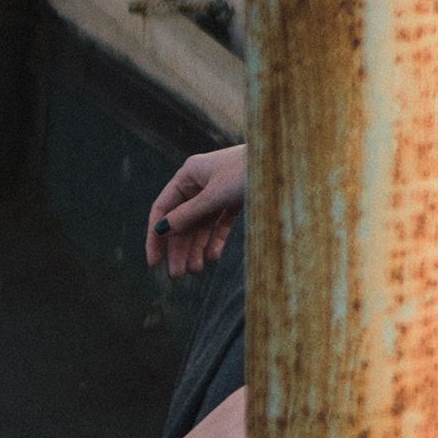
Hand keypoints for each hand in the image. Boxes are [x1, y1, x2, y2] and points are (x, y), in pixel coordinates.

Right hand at [147, 143, 244, 274]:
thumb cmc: (248, 171)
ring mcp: (218, 190)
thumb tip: (161, 230)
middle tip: (177, 275)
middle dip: (179, 248)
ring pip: (201, 224)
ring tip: (196, 270)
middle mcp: (200, 182)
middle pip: (182, 220)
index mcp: (189, 174)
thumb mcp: (215, 195)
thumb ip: (188, 214)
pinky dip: (216, 239)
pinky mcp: (235, 198)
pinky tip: (212, 256)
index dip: (155, 236)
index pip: (163, 209)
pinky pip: (220, 222)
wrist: (284, 163)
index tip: (153, 263)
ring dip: (196, 247)